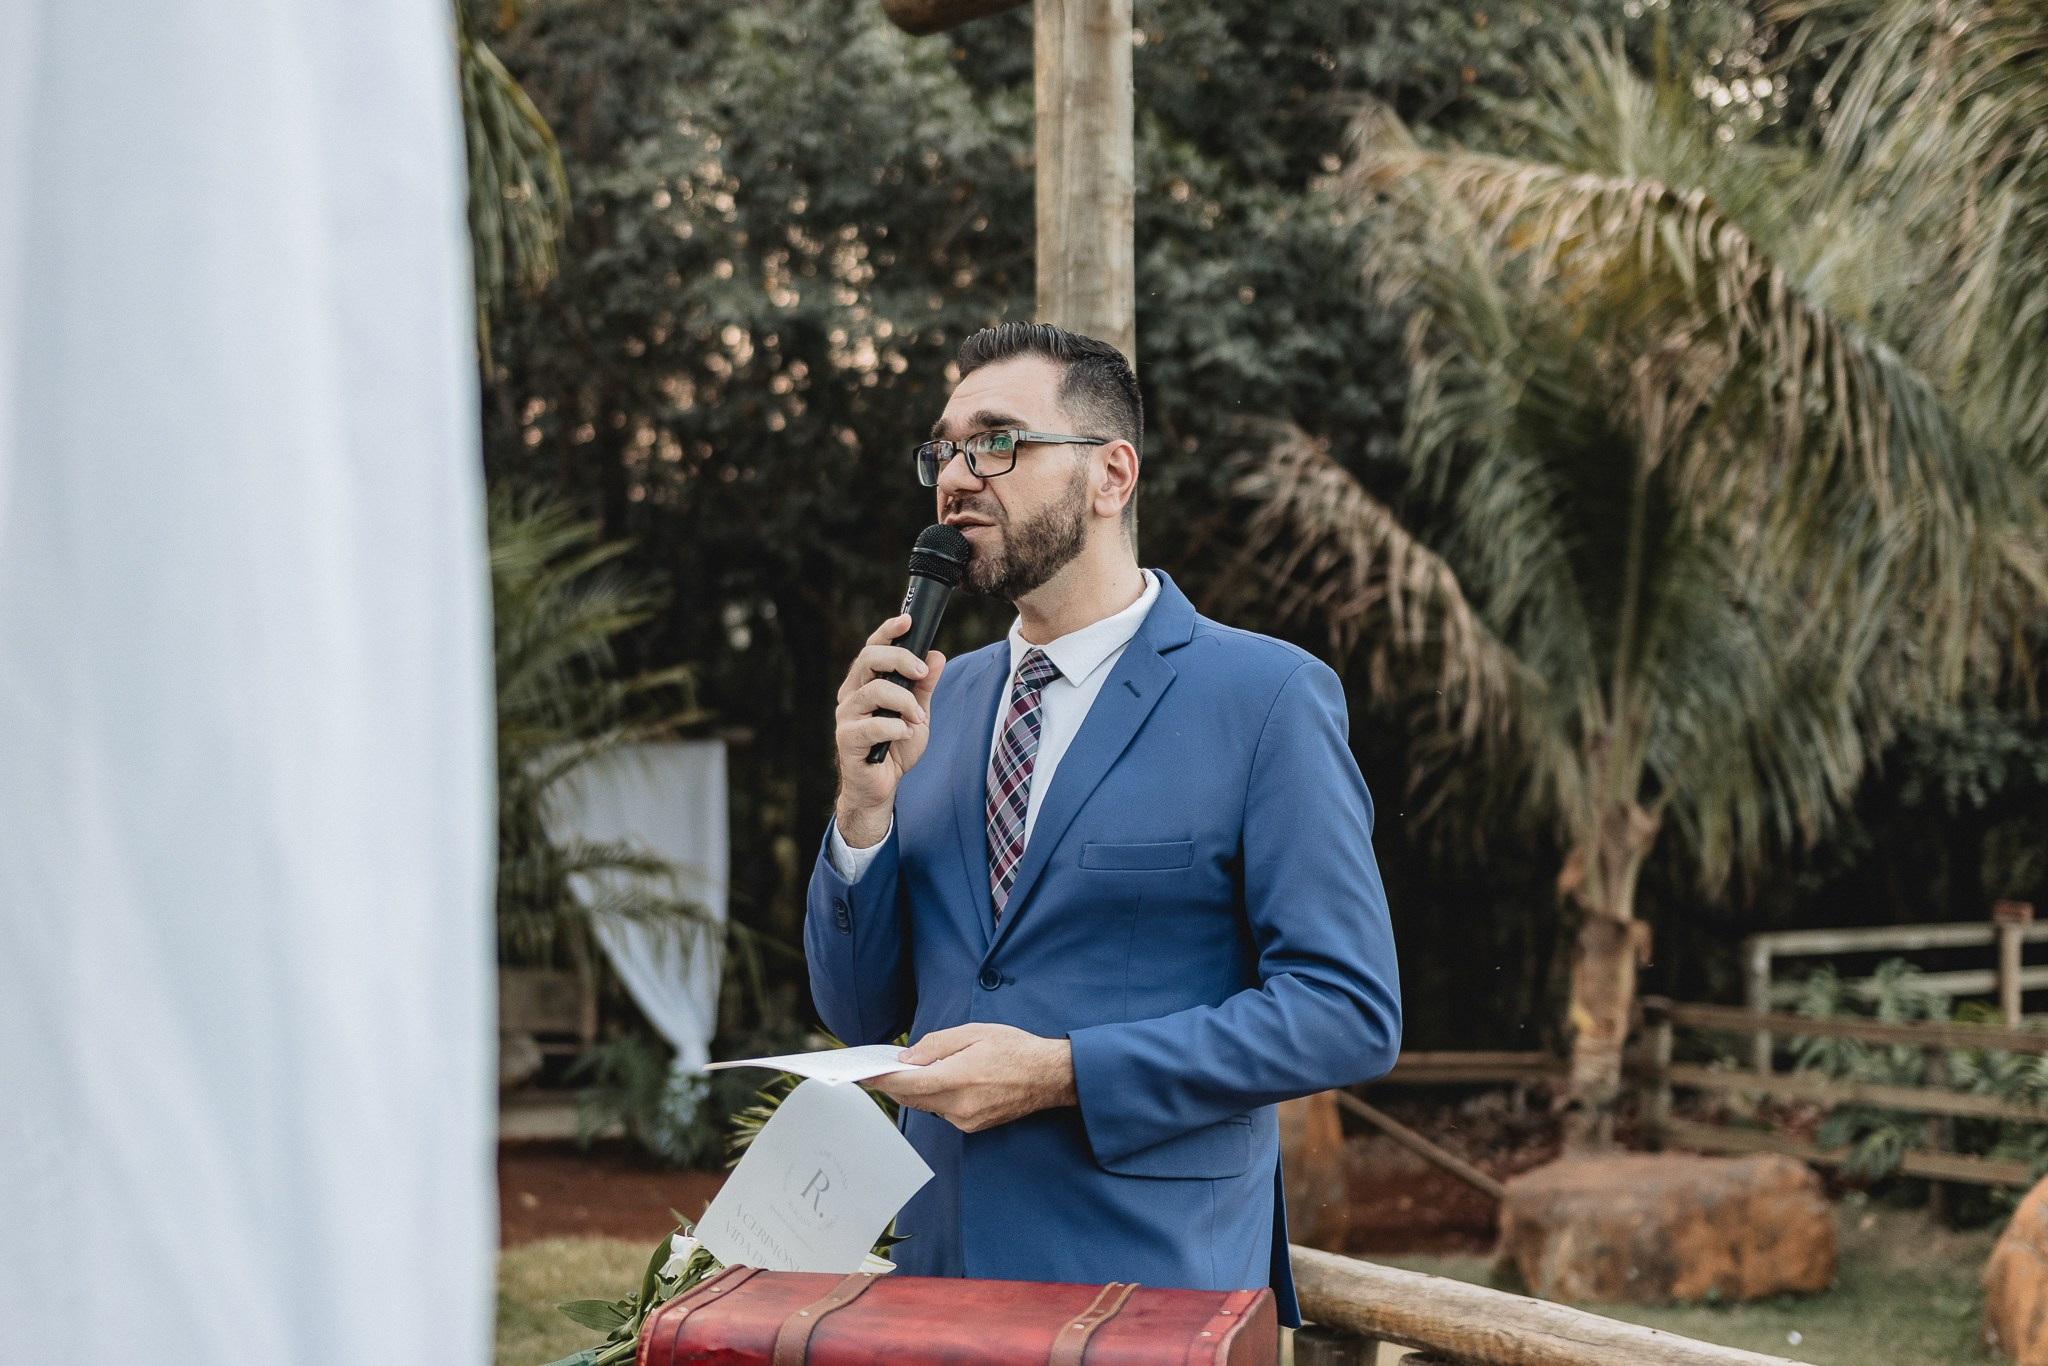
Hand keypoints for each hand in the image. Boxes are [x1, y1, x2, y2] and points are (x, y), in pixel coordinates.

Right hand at [833, 614, 946, 847]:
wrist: (882, 787)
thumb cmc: (896, 747)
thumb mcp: (918, 713)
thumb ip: (924, 687)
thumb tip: (936, 656)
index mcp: (865, 683)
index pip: (872, 647)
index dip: (887, 631)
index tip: (907, 620)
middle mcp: (851, 694)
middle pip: (869, 659)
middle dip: (900, 660)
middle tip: (921, 673)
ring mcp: (846, 716)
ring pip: (874, 690)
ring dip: (904, 702)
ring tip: (918, 718)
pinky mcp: (847, 739)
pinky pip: (873, 725)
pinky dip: (896, 727)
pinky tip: (904, 735)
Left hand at [870, 1023, 1077, 1132]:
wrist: (1049, 1076)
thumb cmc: (1015, 1048)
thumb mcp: (974, 1033)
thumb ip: (937, 1044)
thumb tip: (908, 1058)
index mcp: (958, 1078)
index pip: (908, 1083)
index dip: (882, 1079)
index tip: (864, 1075)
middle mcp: (959, 1105)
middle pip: (912, 1098)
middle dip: (894, 1084)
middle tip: (879, 1070)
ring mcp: (967, 1120)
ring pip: (927, 1106)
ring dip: (916, 1090)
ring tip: (912, 1070)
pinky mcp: (973, 1126)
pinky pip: (943, 1112)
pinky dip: (936, 1097)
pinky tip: (941, 1081)